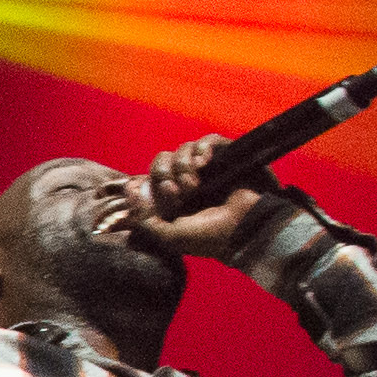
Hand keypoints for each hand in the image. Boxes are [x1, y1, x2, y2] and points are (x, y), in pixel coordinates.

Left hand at [130, 136, 265, 259]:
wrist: (246, 231)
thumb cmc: (209, 237)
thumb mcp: (169, 236)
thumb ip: (144, 218)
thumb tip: (129, 188)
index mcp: (172, 198)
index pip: (148, 178)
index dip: (147, 183)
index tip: (155, 194)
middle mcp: (187, 181)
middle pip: (161, 159)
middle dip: (163, 174)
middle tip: (177, 193)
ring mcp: (207, 169)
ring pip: (182, 149)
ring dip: (182, 165)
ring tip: (194, 185)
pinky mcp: (226, 158)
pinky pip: (208, 140)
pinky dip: (202, 147)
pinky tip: (204, 162)